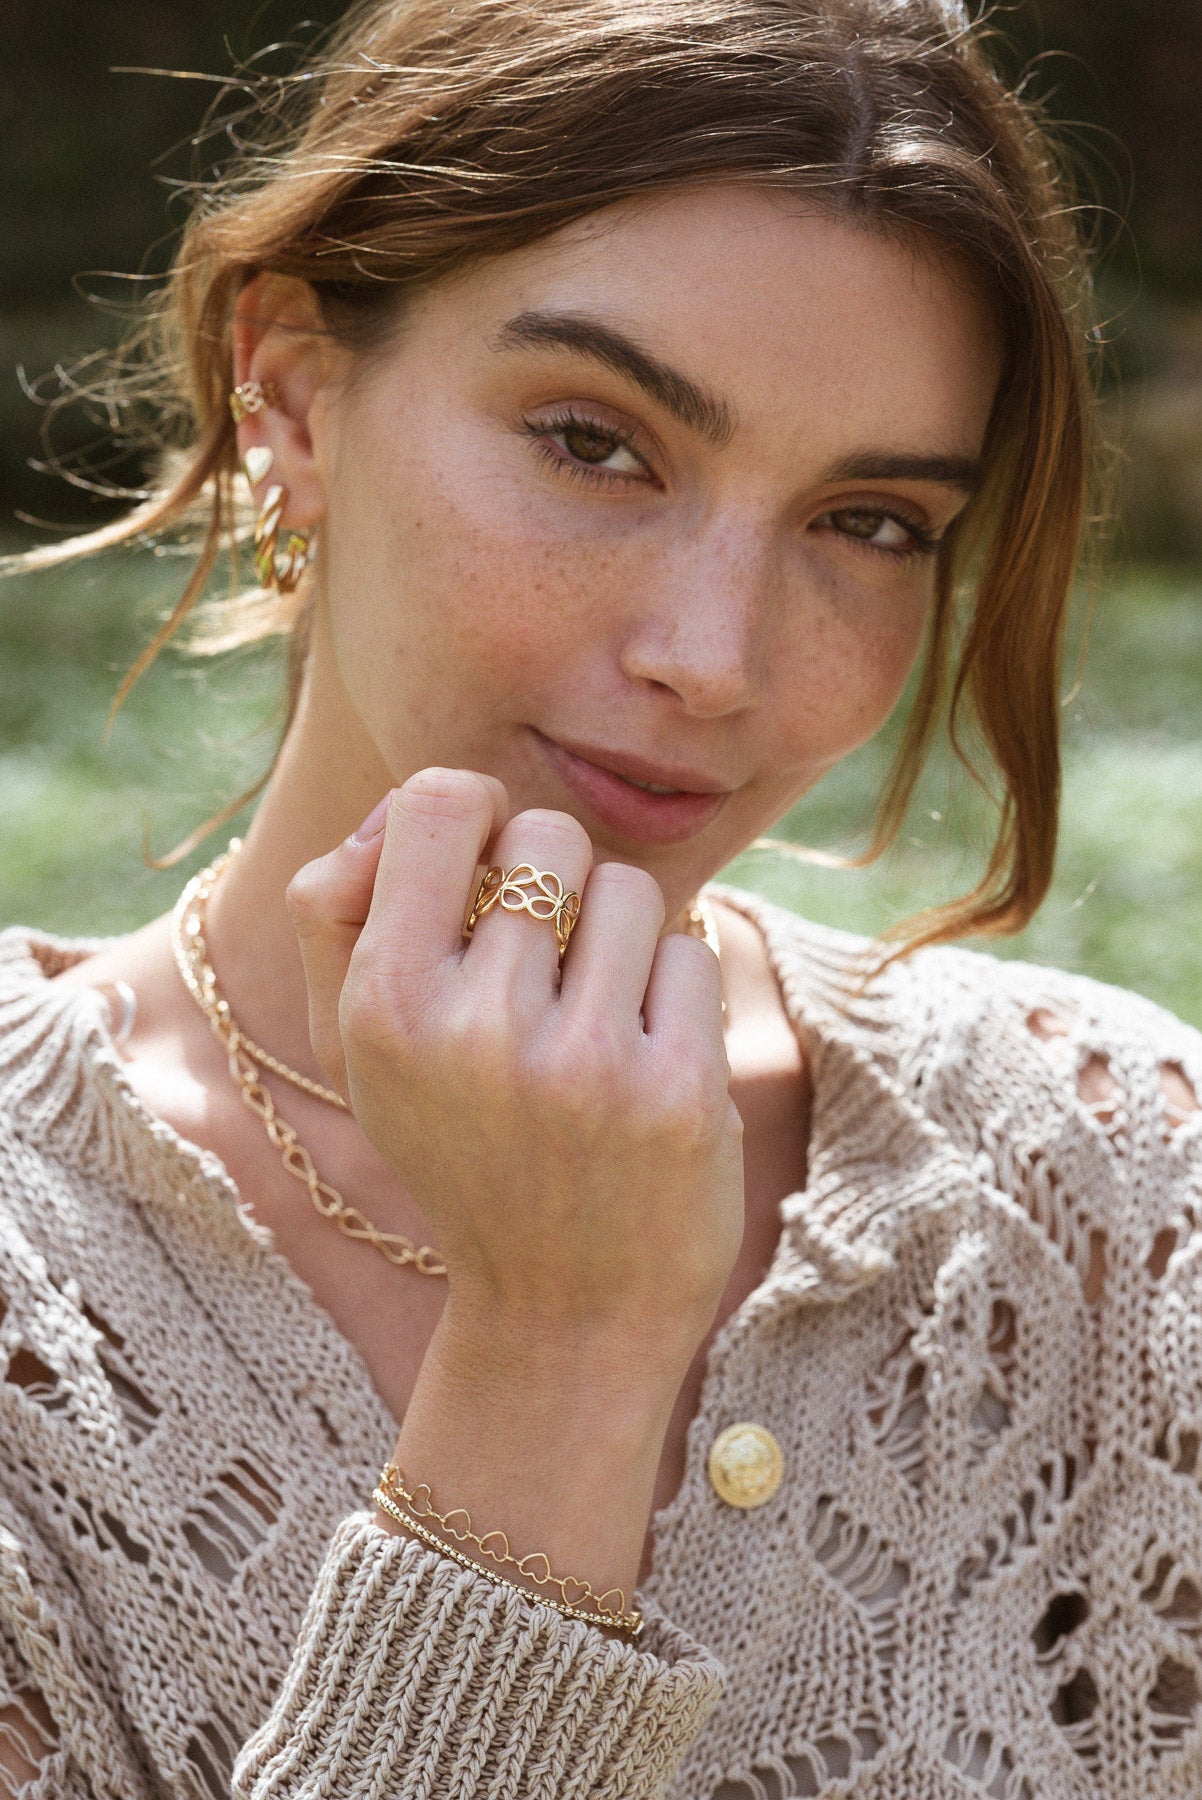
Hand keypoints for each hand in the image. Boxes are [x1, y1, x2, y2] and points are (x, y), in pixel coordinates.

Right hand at [285, 766, 743, 1374]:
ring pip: (628, 889)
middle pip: (546, 838)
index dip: (473, 816)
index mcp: (383, 1007)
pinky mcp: (678, 1091)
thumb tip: (393, 817)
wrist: (563, 1315)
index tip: (487, 872)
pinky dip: (675, 994)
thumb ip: (340, 913)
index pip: (436, 801)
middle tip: (546, 970)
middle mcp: (474, 1029)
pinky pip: (692, 953)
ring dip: (622, 941)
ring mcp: (583, 1063)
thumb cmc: (461, 1151)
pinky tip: (646, 1062)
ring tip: (594, 1022)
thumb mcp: (359, 1051)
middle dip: (557, 887)